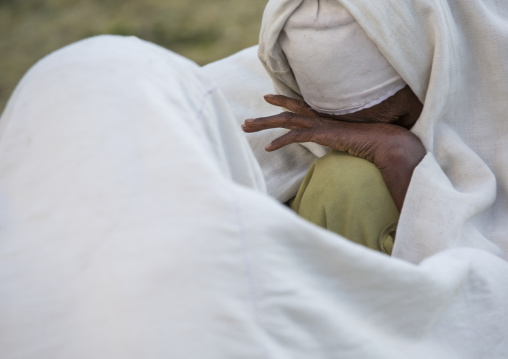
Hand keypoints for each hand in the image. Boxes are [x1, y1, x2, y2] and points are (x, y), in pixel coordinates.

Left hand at [242, 94, 425, 210]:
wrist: (384, 141)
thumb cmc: (370, 142)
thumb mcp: (349, 139)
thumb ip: (339, 138)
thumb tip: (336, 142)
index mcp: (324, 117)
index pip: (298, 106)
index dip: (282, 103)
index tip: (268, 100)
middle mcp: (319, 117)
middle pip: (286, 113)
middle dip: (264, 118)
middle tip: (245, 123)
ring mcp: (320, 124)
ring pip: (285, 121)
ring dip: (264, 124)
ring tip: (246, 127)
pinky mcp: (322, 133)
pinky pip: (296, 136)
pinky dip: (281, 141)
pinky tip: (268, 148)